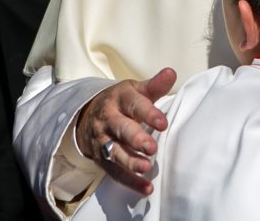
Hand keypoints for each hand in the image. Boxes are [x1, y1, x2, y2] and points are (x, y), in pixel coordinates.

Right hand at [75, 67, 176, 194]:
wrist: (88, 116)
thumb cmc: (121, 102)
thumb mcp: (135, 90)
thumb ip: (154, 86)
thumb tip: (171, 73)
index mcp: (120, 99)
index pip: (134, 105)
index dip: (148, 114)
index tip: (163, 123)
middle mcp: (109, 119)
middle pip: (122, 129)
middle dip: (136, 139)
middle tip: (152, 148)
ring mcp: (104, 140)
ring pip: (115, 152)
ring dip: (130, 162)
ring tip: (146, 168)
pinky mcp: (102, 158)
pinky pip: (115, 172)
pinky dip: (130, 182)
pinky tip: (146, 188)